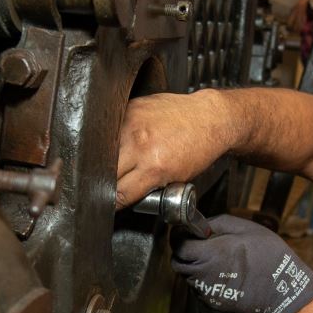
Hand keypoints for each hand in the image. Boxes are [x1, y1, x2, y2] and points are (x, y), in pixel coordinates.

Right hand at [116, 92, 237, 208]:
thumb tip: (125, 195)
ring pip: (103, 151)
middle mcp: (140, 146)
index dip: (113, 202)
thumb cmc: (198, 149)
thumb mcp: (177, 178)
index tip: (111, 202)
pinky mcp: (130, 109)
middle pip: (106, 173)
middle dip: (107, 182)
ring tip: (116, 162)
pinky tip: (122, 141)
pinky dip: (112, 138)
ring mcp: (132, 125)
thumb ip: (149, 187)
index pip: (120, 194)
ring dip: (106, 160)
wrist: (209, 117)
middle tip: (112, 183)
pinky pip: (110, 129)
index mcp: (154, 167)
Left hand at [173, 215, 312, 312]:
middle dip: (182, 252)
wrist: (283, 290)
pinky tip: (221, 273)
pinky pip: (198, 288)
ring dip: (193, 265)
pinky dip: (203, 279)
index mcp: (210, 253)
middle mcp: (203, 274)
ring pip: (187, 276)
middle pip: (178, 262)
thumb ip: (217, 224)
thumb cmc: (268, 255)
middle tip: (196, 244)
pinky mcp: (212, 303)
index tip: (185, 232)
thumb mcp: (245, 228)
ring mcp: (206, 291)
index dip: (179, 237)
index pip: (178, 246)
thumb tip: (200, 227)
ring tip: (214, 259)